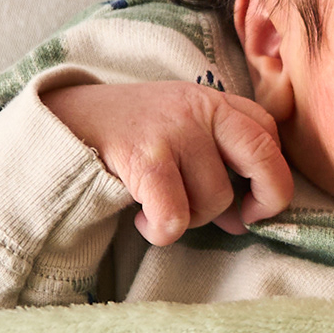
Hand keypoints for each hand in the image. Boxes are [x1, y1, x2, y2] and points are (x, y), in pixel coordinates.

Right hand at [41, 79, 292, 245]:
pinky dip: (161, 231)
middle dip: (267, 199)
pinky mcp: (145, 157)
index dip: (272, 174)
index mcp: (212, 101)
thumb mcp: (178, 133)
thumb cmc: (128, 138)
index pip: (268, 133)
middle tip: (243, 221)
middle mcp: (199, 108)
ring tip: (161, 207)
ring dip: (191, 220)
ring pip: (215, 200)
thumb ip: (215, 165)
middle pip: (263, 156)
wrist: (61, 123)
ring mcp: (172, 130)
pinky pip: (177, 217)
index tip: (254, 201)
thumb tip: (245, 220)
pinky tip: (142, 220)